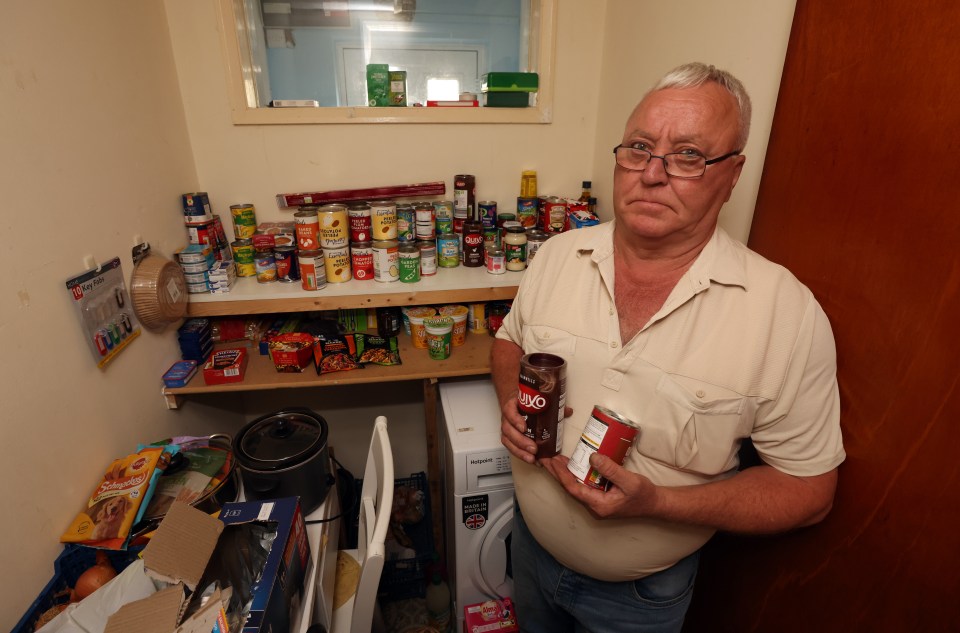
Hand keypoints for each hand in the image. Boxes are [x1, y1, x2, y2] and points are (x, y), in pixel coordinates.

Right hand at [500, 403, 575, 464]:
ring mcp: (507, 430)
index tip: (524, 428)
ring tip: (532, 458)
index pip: (509, 412)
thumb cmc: (524, 402)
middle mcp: (507, 419)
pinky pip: (512, 448)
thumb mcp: (534, 399)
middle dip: (521, 442)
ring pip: (508, 442)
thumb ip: (550, 404)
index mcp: (512, 406)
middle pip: (508, 431)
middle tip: (533, 448)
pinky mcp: (509, 439)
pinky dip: (522, 455)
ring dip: (520, 452)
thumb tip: (567, 411)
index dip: (515, 420)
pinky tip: (532, 460)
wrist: (515, 402)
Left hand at [540, 452, 658, 519]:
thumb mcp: (629, 480)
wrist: (654, 504)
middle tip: (546, 458)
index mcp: (599, 505)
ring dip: (564, 474)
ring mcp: (596, 503)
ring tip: (554, 460)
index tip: (553, 462)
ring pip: (574, 487)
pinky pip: (582, 486)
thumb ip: (611, 470)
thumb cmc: (643, 495)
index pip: (574, 489)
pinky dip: (574, 475)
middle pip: (570, 489)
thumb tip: (593, 457)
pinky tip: (571, 465)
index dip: (562, 475)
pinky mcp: (599, 498)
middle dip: (557, 473)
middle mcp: (594, 507)